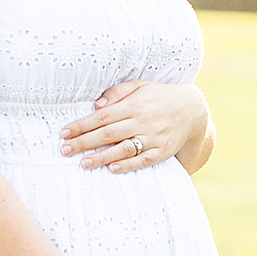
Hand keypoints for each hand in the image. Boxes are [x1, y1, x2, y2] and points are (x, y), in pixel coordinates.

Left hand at [59, 80, 209, 171]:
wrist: (192, 109)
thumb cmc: (159, 97)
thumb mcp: (140, 86)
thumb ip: (118, 92)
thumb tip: (97, 104)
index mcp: (134, 105)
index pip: (102, 116)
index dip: (82, 125)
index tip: (64, 133)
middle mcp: (142, 121)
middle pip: (108, 134)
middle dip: (84, 142)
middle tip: (64, 150)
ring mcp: (152, 137)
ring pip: (123, 149)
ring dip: (102, 157)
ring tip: (83, 163)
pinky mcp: (162, 151)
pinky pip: (143, 160)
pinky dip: (127, 165)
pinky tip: (112, 169)